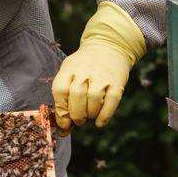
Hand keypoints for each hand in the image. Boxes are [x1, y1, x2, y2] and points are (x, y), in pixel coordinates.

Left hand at [52, 2, 145, 134]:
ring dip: (90, 115)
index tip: (64, 122)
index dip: (61, 110)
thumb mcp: (70, 73)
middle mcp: (85, 71)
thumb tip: (62, 130)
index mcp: (69, 68)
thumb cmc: (85, 67)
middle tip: (78, 120)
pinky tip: (99, 121)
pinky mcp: (117, 83)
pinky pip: (111, 103)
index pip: (60, 91)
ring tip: (89, 116)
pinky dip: (104, 116)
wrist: (109, 47)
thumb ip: (64, 98)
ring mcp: (102, 76)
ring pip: (93, 101)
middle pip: (76, 96)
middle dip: (76, 115)